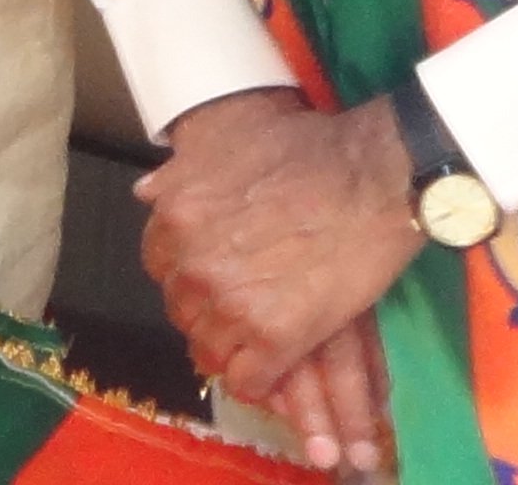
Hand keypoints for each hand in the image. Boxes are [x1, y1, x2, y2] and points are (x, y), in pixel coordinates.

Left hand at [139, 89, 419, 464]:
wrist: (372, 175)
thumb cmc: (305, 147)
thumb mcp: (227, 138)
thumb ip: (180, 172)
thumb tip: (145, 191)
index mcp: (177, 217)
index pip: (161, 267)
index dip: (189, 272)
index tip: (216, 273)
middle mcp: (194, 264)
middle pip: (183, 311)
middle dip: (208, 311)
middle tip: (245, 303)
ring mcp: (233, 304)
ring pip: (210, 351)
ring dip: (232, 347)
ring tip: (261, 337)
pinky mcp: (276, 337)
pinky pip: (247, 379)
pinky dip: (259, 379)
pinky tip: (277, 363)